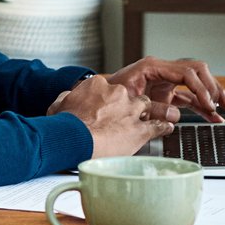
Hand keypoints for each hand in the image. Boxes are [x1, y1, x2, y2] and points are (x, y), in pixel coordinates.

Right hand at [52, 74, 175, 159]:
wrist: (74, 138)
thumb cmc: (64, 125)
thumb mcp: (58, 105)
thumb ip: (66, 99)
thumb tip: (64, 100)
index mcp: (98, 86)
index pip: (109, 88)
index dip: (111, 100)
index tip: (110, 107)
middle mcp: (117, 94)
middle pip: (131, 96)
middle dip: (132, 106)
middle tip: (131, 115)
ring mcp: (130, 111)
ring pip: (150, 106)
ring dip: (156, 112)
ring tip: (163, 115)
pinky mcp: (139, 130)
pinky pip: (157, 126)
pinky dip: (163, 127)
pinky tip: (166, 128)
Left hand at [102, 57, 224, 122]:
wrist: (99, 101)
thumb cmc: (110, 97)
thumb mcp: (129, 102)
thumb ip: (152, 109)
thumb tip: (174, 116)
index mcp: (153, 67)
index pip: (186, 72)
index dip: (201, 88)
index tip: (209, 103)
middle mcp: (162, 70)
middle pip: (197, 71)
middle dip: (212, 86)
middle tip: (221, 103)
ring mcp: (165, 80)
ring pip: (196, 83)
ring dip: (210, 94)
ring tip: (224, 109)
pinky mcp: (165, 92)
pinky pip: (187, 96)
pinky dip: (199, 105)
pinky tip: (210, 115)